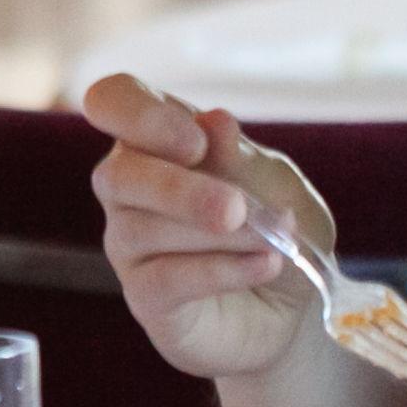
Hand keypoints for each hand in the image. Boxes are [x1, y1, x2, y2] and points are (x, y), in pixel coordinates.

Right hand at [82, 73, 334, 386]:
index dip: (140, 114)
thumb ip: (243, 158)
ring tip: (276, 243)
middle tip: (237, 209)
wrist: (296, 305)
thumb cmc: (280, 229)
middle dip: (179, 192)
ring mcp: (128, 244)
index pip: (111, 101)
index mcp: (155, 139)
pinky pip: (165, 279)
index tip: (195, 142)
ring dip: (224, 236)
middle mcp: (128, 187)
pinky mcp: (144, 297)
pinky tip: (265, 266)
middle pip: (116, 176)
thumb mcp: (279, 185)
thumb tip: (215, 120)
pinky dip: (223, 270)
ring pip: (147, 231)